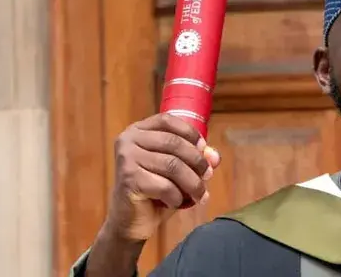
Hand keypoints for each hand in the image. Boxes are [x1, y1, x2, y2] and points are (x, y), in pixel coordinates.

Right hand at [102, 113, 221, 241]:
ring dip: (192, 183)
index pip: (168, 120)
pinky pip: (165, 186)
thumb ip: (195, 158)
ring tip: (199, 195)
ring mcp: (126, 159)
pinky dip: (177, 197)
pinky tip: (175, 203)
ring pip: (172, 165)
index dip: (190, 133)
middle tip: (208, 176)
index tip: (204, 149)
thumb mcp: (177, 170)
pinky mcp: (129, 180)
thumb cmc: (155, 191)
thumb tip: (214, 156)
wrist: (130, 221)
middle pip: (174, 143)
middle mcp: (128, 140)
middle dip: (197, 161)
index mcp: (138, 131)